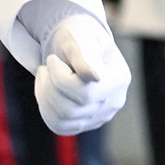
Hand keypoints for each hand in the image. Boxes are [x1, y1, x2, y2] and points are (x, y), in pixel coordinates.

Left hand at [34, 13, 129, 135]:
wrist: (77, 46)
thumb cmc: (80, 38)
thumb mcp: (82, 38)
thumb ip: (86, 55)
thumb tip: (94, 76)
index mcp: (119, 79)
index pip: (86, 92)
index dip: (60, 78)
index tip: (51, 59)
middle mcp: (114, 102)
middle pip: (73, 109)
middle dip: (49, 86)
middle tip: (44, 67)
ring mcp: (100, 116)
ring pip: (63, 119)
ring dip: (44, 96)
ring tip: (44, 75)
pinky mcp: (84, 124)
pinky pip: (59, 126)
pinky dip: (45, 108)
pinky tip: (45, 90)